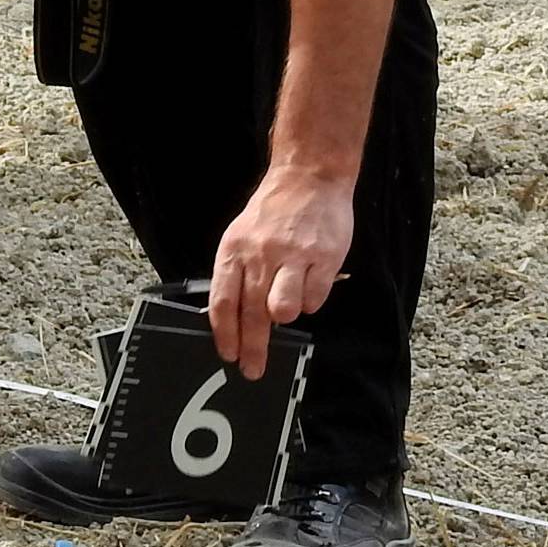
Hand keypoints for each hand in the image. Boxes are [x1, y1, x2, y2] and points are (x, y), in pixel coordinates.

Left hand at [208, 165, 353, 380]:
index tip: (229, 355)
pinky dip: (310, 301)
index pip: (223, 301)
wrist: (309, 177)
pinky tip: (309, 285)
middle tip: (253, 369)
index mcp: (234, 249)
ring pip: (283, 310)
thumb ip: (236, 273)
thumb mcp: (241, 236)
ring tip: (287, 304)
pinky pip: (314, 299)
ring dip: (285, 317)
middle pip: (251, 313)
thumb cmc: (273, 212)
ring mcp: (293, 255)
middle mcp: (261, 253)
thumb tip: (229, 319)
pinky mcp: (324, 257)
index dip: (225, 334)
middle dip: (252, 348)